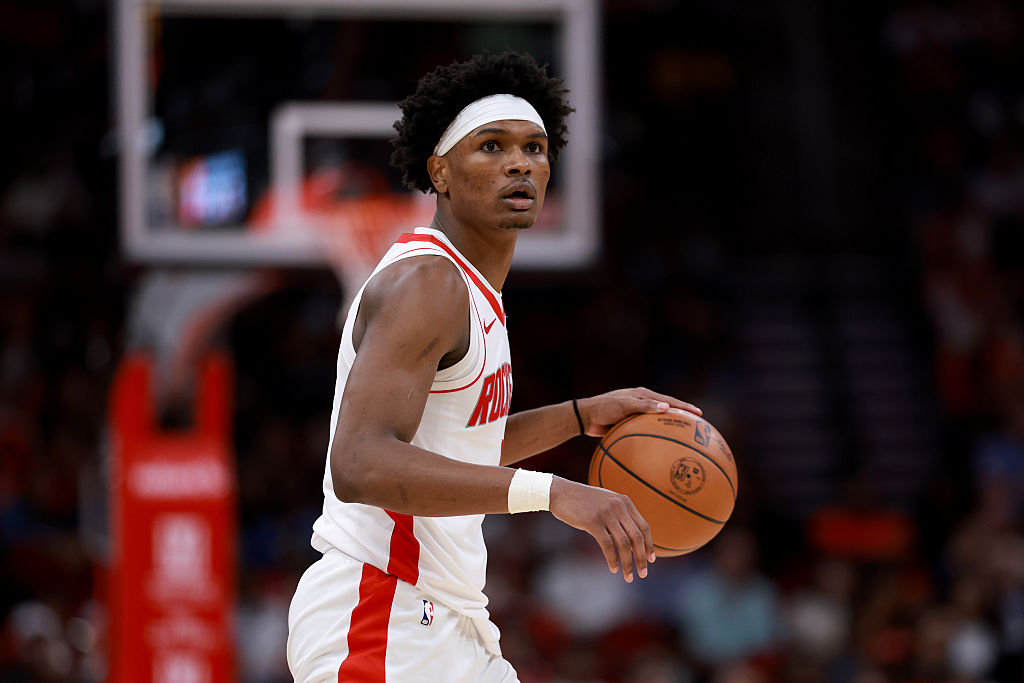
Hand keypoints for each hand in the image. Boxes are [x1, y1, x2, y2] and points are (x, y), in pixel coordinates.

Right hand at [549, 476, 653, 582]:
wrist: (560, 492)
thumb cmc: (583, 501)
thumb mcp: (606, 502)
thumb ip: (620, 515)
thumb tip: (631, 539)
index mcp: (624, 502)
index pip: (643, 526)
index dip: (649, 545)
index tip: (651, 559)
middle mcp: (618, 507)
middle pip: (636, 537)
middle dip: (642, 558)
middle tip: (643, 573)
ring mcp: (606, 514)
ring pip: (624, 544)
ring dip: (628, 563)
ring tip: (629, 577)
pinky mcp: (593, 522)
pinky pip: (607, 545)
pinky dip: (612, 559)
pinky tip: (613, 568)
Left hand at [576, 388, 700, 436]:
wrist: (585, 417)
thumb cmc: (603, 408)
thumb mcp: (624, 405)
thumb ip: (644, 406)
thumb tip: (666, 407)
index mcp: (643, 394)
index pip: (669, 400)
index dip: (684, 407)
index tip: (699, 414)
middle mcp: (642, 402)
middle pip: (667, 410)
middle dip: (682, 417)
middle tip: (697, 427)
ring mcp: (637, 414)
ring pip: (658, 421)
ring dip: (669, 428)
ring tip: (683, 439)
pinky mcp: (630, 424)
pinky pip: (647, 431)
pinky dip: (655, 437)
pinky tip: (661, 449)